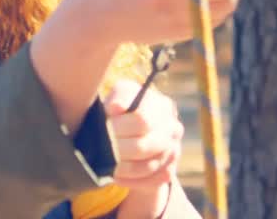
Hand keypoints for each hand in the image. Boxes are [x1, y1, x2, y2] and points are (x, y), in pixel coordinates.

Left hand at [104, 80, 181, 212]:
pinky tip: (117, 177)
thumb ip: (119, 97)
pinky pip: (150, 181)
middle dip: (118, 150)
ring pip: (147, 167)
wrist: (136, 131)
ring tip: (107, 166)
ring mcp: (173, 151)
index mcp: (162, 107)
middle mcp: (173, 129)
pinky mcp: (168, 171)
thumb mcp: (120, 95)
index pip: (142, 120)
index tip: (105, 128)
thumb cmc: (125, 110)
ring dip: (123, 168)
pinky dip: (131, 181)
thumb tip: (115, 107)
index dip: (120, 127)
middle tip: (102, 151)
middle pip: (144, 146)